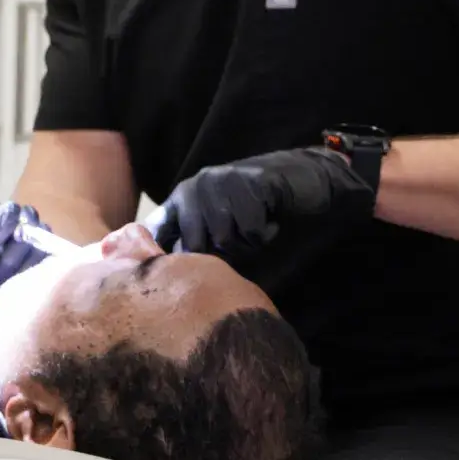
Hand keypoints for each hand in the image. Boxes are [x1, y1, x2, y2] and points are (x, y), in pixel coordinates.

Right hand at [0, 201, 49, 319]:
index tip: (12, 206)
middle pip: (5, 261)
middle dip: (23, 230)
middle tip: (28, 210)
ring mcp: (0, 307)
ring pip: (27, 269)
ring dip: (38, 240)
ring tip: (36, 223)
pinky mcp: (24, 310)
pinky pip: (43, 279)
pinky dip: (47, 256)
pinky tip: (44, 241)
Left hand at [151, 145, 378, 261]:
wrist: (298, 177)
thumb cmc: (255, 210)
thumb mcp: (219, 227)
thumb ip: (195, 247)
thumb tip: (173, 282)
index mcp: (181, 198)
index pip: (159, 234)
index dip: (173, 259)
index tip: (188, 276)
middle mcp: (193, 187)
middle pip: (196, 245)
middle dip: (221, 256)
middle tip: (242, 245)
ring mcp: (219, 181)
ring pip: (224, 240)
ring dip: (245, 245)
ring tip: (255, 229)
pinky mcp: (247, 182)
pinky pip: (251, 230)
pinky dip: (265, 234)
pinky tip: (270, 220)